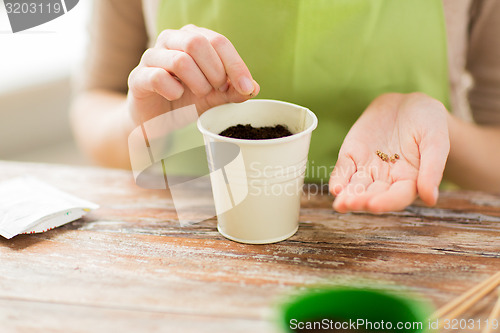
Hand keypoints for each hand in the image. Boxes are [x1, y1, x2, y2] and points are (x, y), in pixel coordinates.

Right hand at [127, 24, 259, 124]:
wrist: (156, 121)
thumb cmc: (185, 102)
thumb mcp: (215, 97)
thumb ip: (233, 91)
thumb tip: (254, 88)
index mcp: (192, 37)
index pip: (219, 41)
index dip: (236, 65)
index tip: (246, 88)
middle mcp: (171, 40)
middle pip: (198, 43)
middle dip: (215, 72)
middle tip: (216, 90)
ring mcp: (152, 56)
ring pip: (180, 60)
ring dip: (197, 83)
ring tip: (199, 94)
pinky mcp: (138, 76)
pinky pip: (159, 77)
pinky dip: (174, 91)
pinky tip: (176, 97)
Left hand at [329, 93, 449, 212]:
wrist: (408, 104)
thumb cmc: (429, 123)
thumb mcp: (436, 141)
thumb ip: (432, 169)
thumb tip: (431, 199)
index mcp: (409, 180)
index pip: (397, 197)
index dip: (385, 202)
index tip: (373, 205)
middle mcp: (386, 179)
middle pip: (373, 195)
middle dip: (360, 201)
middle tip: (349, 204)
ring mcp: (367, 168)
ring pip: (355, 186)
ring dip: (347, 196)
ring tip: (339, 204)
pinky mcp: (352, 156)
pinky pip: (343, 170)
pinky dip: (338, 179)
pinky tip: (335, 188)